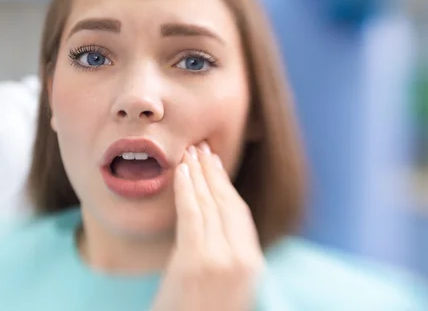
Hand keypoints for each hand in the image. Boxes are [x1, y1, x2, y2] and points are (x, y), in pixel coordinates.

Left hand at [150, 143, 263, 310]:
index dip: (226, 184)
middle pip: (227, 202)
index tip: (216, 164)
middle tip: (202, 147)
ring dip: (199, 173)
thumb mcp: (225, 285)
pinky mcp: (194, 261)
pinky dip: (187, 189)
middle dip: (213, 171)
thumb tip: (213, 222)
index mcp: (251, 264)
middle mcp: (241, 259)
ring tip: (190, 152)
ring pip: (209, 204)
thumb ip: (225, 254)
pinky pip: (191, 214)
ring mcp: (218, 259)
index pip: (239, 212)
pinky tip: (181, 171)